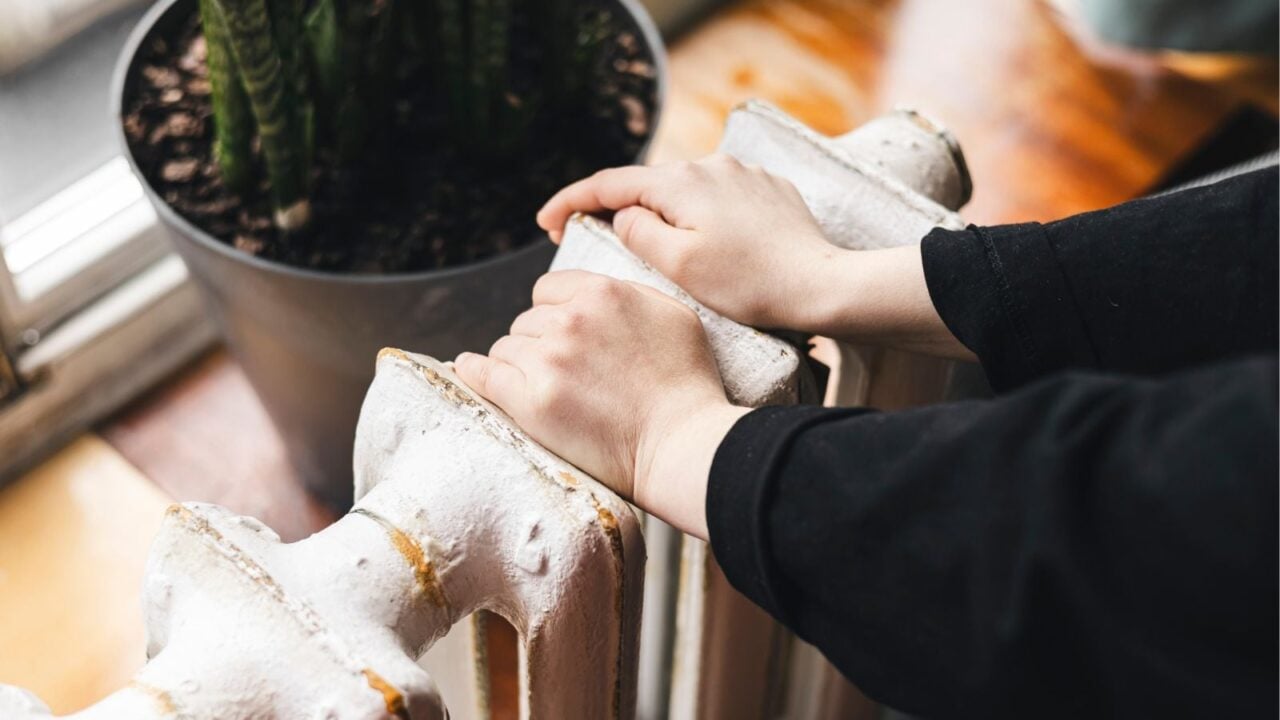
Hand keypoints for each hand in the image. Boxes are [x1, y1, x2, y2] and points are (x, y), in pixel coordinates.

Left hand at [455, 271, 747, 537]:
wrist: (681, 442)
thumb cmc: (685, 383)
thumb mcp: (671, 313)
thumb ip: (628, 292)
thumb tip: (592, 291)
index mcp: (601, 292)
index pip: (547, 289)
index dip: (554, 313)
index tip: (564, 336)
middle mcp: (570, 320)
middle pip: (527, 321)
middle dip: (539, 343)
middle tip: (565, 374)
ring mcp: (548, 360)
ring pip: (506, 348)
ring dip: (520, 365)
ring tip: (547, 390)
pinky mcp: (531, 401)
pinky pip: (484, 375)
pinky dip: (474, 372)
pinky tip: (471, 370)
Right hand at [538, 155, 975, 360]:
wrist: (822, 286)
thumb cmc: (749, 284)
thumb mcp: (678, 266)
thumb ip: (638, 233)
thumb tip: (623, 216)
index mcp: (681, 182)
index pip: (609, 184)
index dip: (571, 202)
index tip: (546, 225)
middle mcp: (710, 165)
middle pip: (646, 183)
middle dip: (612, 207)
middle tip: (585, 237)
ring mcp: (743, 175)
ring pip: (683, 190)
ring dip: (657, 212)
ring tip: (643, 245)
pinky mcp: (768, 191)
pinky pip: (717, 198)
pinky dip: (695, 216)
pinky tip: (700, 243)